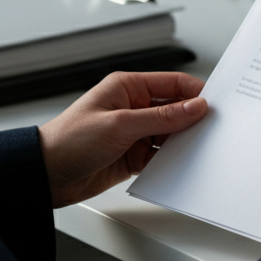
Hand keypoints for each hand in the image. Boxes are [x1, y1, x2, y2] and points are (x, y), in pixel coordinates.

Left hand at [38, 71, 206, 207]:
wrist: (44, 176)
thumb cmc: (68, 141)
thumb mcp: (120, 125)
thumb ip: (161, 117)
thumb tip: (195, 106)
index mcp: (128, 87)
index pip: (173, 83)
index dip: (196, 93)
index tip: (215, 106)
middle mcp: (133, 106)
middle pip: (176, 109)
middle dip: (192, 120)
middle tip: (213, 131)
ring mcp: (134, 132)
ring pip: (171, 134)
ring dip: (183, 142)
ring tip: (198, 150)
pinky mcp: (133, 155)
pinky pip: (161, 155)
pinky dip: (171, 160)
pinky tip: (180, 165)